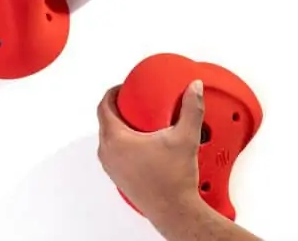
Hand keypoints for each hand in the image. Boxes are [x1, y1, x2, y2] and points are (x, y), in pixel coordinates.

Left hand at [96, 80, 206, 220]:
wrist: (175, 210)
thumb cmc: (173, 181)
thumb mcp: (185, 137)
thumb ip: (191, 108)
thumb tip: (194, 89)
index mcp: (116, 140)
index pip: (103, 107)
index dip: (112, 93)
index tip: (122, 88)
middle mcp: (108, 153)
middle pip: (105, 121)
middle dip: (117, 108)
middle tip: (133, 101)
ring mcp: (111, 166)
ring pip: (108, 138)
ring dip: (119, 126)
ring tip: (138, 120)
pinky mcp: (117, 176)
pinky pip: (114, 152)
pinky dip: (123, 142)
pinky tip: (141, 142)